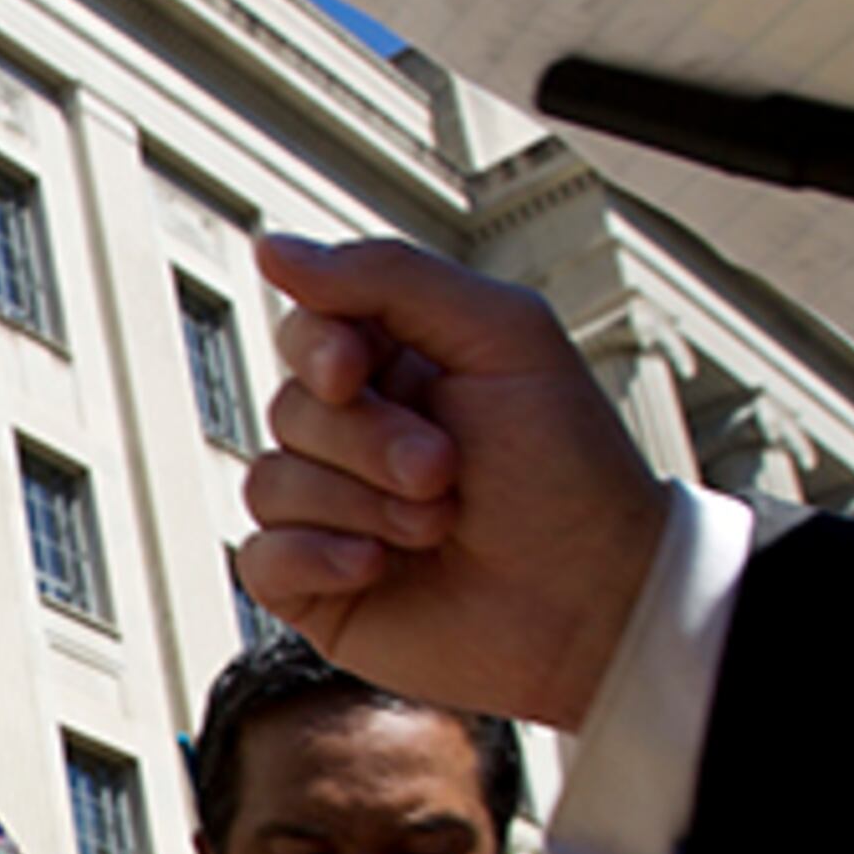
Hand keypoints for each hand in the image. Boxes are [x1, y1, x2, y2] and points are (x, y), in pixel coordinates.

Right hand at [236, 237, 677, 729]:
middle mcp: (358, 439)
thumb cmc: (570, 474)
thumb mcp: (502, 336)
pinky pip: (259, 557)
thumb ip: (390, 278)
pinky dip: (317, 557)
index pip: (308, 330)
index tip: (357, 371)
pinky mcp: (316, 587)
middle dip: (367, 441)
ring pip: (270, 481)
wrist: (594, 602)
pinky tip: (377, 568)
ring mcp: (332, 515)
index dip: (317, 348)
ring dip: (359, 504)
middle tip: (444, 470)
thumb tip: (273, 251)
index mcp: (398, 371)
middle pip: (289, 409)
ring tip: (436, 526)